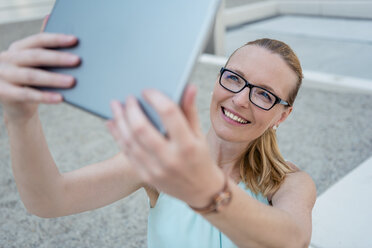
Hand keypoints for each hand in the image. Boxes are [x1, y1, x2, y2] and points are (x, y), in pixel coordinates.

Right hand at [0, 30, 79, 122]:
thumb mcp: (36, 66)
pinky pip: (27, 95)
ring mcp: (2, 75)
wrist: (16, 107)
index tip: (75, 40)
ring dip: (54, 78)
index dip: (56, 39)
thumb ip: (47, 51)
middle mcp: (7, 58)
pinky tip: (61, 98)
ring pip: (31, 75)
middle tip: (77, 60)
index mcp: (17, 48)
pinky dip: (45, 96)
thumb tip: (64, 31)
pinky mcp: (3, 92)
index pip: (38, 40)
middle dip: (58, 58)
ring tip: (72, 81)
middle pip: (35, 56)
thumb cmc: (32, 82)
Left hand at [107, 85, 223, 207]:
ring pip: (130, 141)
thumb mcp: (199, 135)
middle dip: (131, 110)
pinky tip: (113, 123)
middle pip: (142, 129)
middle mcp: (170, 159)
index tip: (148, 91)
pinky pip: (127, 153)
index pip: (169, 114)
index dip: (156, 98)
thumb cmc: (201, 158)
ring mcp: (156, 170)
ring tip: (115, 106)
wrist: (201, 191)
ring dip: (120, 120)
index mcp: (188, 145)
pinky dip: (118, 135)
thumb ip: (190, 111)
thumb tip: (188, 86)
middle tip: (129, 98)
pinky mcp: (146, 176)